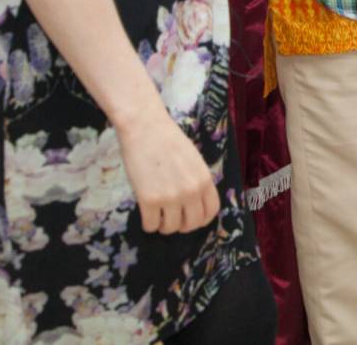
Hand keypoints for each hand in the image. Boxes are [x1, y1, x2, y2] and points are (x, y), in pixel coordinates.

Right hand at [116, 109, 218, 234]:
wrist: (145, 128)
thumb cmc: (169, 140)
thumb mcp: (194, 160)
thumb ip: (197, 181)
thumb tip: (195, 202)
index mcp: (205, 180)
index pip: (211, 212)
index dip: (201, 219)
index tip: (191, 218)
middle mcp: (191, 191)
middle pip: (192, 224)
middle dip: (182, 226)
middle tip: (172, 219)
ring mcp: (170, 197)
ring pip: (170, 228)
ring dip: (163, 226)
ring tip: (158, 215)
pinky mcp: (148, 200)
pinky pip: (150, 225)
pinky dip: (148, 224)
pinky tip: (147, 214)